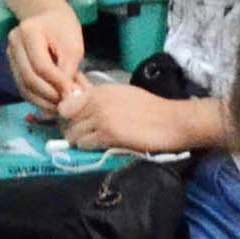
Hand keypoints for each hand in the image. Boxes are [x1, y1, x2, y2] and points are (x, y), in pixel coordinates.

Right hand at [4, 5, 89, 110]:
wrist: (48, 17)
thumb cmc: (63, 28)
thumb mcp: (73, 45)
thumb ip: (69, 70)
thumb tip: (68, 97)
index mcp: (28, 32)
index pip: (41, 65)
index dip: (57, 83)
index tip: (73, 94)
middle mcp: (14, 44)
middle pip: (28, 78)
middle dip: (49, 95)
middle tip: (67, 104)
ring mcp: (10, 56)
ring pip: (24, 87)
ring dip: (43, 101)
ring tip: (62, 106)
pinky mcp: (13, 67)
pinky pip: (23, 88)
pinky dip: (38, 99)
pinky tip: (52, 103)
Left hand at [56, 81, 191, 155]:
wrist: (172, 121)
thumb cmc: (151, 109)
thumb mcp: (123, 95)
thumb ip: (100, 100)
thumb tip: (80, 107)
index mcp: (101, 90)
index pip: (67, 104)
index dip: (68, 116)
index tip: (76, 122)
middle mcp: (97, 101)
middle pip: (68, 121)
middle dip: (75, 130)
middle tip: (87, 136)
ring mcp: (102, 118)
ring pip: (74, 135)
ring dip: (82, 141)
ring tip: (97, 142)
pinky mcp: (108, 134)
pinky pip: (85, 144)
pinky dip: (91, 148)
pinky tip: (104, 146)